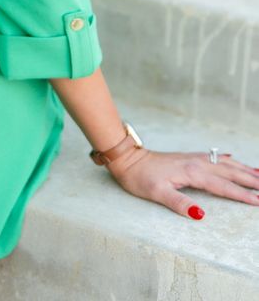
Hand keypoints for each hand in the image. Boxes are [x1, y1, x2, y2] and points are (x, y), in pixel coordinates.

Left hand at [106, 145, 258, 218]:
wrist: (128, 159)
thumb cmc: (140, 177)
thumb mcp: (156, 193)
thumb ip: (179, 203)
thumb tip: (200, 215)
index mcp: (191, 172)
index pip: (222, 186)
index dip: (241, 194)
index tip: (258, 201)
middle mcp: (196, 163)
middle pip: (229, 172)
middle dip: (249, 180)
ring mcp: (193, 158)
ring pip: (224, 164)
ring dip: (243, 169)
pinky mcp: (189, 158)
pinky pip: (215, 159)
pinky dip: (228, 161)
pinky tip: (234, 160)